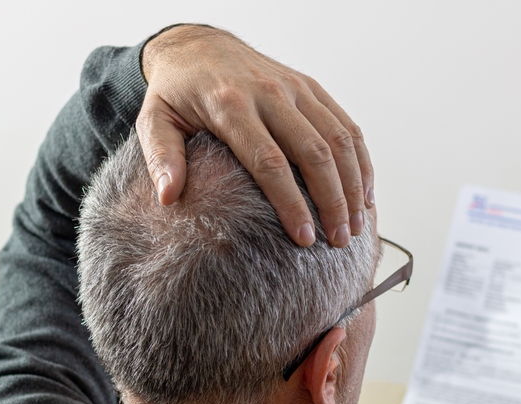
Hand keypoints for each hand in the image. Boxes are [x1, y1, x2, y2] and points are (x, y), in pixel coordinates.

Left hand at [137, 25, 372, 247]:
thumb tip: (169, 198)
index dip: (291, 203)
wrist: (197, 44)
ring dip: (353, 185)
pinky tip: (365, 195)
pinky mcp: (311, 88)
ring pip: (338, 139)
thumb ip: (162, 157)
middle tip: (338, 242)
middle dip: (332, 201)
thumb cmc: (176, 92)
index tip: (303, 238)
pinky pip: (346, 125)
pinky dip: (362, 161)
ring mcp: (295, 88)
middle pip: (313, 152)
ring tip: (356, 227)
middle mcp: (269, 93)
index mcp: (230, 104)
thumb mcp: (154, 119)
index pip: (269, 162)